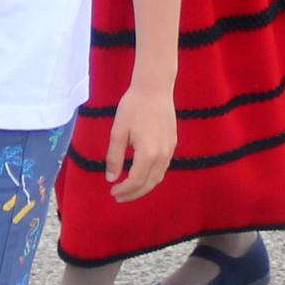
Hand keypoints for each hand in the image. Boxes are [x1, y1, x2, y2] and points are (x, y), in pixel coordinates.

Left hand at [106, 69, 179, 200]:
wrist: (155, 88)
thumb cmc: (133, 107)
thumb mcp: (118, 132)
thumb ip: (114, 157)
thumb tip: (111, 178)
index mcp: (148, 153)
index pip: (135, 181)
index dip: (124, 190)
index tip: (112, 191)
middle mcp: (162, 155)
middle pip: (149, 184)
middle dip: (133, 194)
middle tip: (118, 196)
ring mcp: (170, 150)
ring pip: (158, 177)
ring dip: (143, 187)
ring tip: (129, 189)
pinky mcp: (173, 143)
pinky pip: (163, 167)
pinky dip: (152, 176)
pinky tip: (142, 174)